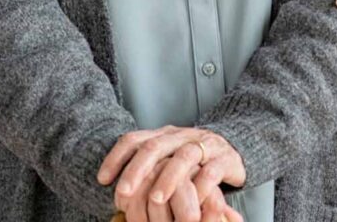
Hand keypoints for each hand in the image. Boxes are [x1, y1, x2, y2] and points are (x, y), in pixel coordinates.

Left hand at [99, 126, 244, 221]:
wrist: (234, 148)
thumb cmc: (192, 163)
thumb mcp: (167, 160)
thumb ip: (146, 170)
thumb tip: (114, 192)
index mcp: (164, 135)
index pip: (135, 139)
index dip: (116, 157)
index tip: (102, 179)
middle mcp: (182, 136)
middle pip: (155, 146)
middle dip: (137, 169)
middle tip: (123, 192)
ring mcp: (204, 145)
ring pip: (184, 156)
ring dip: (168, 178)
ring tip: (155, 199)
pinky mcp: (225, 159)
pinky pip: (212, 171)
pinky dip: (201, 186)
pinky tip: (193, 200)